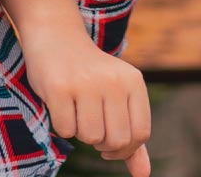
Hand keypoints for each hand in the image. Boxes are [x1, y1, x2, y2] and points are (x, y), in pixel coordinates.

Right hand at [25, 38, 152, 176]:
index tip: (109, 146)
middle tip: (92, 126)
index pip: (140, 134)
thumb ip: (132, 135)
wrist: (57, 37)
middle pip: (117, 140)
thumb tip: (143, 175)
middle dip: (102, 143)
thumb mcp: (118, 97)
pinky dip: (62, 126)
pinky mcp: (59, 88)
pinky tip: (62, 104)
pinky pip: (66, 130)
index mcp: (134, 81)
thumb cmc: (91, 74)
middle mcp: (114, 81)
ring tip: (77, 111)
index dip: (125, 149)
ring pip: (91, 137)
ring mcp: (87, 83)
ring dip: (81, 133)